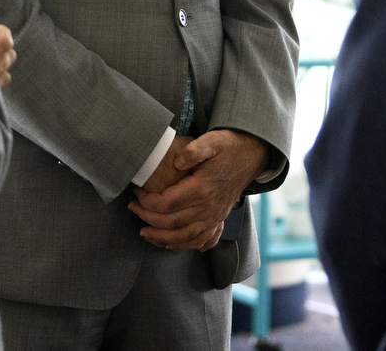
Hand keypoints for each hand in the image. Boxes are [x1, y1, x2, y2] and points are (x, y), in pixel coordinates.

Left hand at [129, 129, 267, 251]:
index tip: (137, 194)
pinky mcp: (219, 219)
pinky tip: (171, 244)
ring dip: (162, 238)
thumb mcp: (212, 140)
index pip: (168, 204)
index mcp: (203, 188)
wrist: (252, 154)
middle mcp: (209, 207)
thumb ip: (194, 150)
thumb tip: (177, 161)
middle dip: (148, 219)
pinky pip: (201, 240)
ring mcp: (215, 216)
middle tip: (133, 210)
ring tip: (145, 233)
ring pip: (185, 237)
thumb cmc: (229, 146)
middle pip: (172, 223)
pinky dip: (184, 245)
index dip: (148, 202)